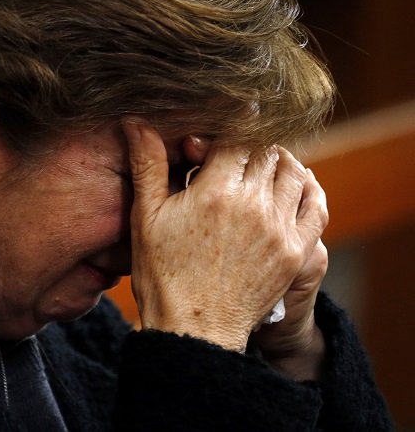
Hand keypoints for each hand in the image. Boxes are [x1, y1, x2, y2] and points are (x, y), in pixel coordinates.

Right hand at [123, 121, 327, 352]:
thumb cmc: (163, 275)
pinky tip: (293, 187)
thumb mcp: (146, 216)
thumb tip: (135, 122)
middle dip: (248, 146)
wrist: (194, 329)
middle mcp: (254, 205)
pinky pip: (316, 206)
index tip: (211, 137)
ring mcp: (280, 229)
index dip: (222, 131)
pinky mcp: (297, 252)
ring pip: (294, 172)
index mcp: (216, 191)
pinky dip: (307, 188)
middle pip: (266, 152)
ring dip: (278, 162)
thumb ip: (147, 164)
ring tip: (258, 168)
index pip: (235, 136)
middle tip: (229, 155)